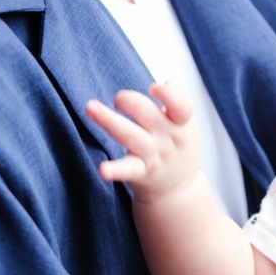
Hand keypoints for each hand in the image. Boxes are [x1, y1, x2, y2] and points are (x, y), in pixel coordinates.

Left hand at [85, 82, 198, 204]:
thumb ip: (176, 103)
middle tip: (118, 99)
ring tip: (90, 107)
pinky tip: (102, 169)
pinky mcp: (140, 173)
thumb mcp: (185, 126)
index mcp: (182, 123)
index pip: (181, 106)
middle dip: (128, 100)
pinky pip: (126, 170)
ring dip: (109, 120)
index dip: (168, 94)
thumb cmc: (176, 149)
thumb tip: (166, 82)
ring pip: (129, 135)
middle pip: (147, 114)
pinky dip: (114, 170)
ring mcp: (153, 156)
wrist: (178, 192)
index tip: (154, 87)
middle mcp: (168, 139)